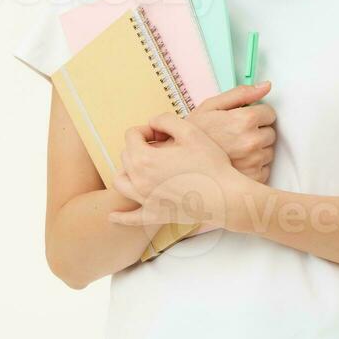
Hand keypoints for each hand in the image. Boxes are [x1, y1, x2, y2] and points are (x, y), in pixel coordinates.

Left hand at [108, 113, 262, 234]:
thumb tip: (152, 122)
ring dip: (127, 172)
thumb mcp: (190, 131)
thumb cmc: (210, 163)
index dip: (146, 129)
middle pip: (126, 156)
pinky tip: (113, 216)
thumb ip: (166, 120)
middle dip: (140, 146)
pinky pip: (129, 218)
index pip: (131, 135)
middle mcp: (138, 180)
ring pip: (121, 182)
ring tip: (141, 168)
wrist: (225, 197)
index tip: (162, 133)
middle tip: (162, 146)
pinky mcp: (154, 215)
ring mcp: (144, 200)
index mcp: (144, 158)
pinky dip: (120, 217)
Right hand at [187, 81, 276, 184]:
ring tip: (234, 151)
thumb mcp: (212, 106)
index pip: (270, 114)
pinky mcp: (252, 178)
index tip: (244, 120)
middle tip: (236, 136)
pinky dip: (254, 168)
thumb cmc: (194, 133)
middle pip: (270, 133)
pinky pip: (264, 170)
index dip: (256, 115)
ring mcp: (253, 162)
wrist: (177, 160)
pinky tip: (236, 164)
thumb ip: (242, 94)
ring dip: (256, 151)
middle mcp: (252, 141)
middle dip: (257, 132)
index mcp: (245, 120)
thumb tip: (267, 86)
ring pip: (268, 152)